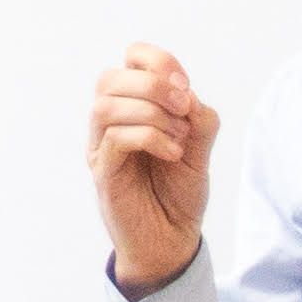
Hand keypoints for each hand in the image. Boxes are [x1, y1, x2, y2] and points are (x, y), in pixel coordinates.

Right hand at [90, 46, 217, 291]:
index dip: (157, 61)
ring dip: (151, 112)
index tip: (186, 86)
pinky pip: (115, 139)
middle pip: (111, 78)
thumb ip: (198, 118)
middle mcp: (110, 123)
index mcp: (133, 107)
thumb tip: (187, 94)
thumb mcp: (200, 148)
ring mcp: (101, 148)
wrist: (172, 241)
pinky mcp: (103, 173)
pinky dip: (150, 138)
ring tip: (179, 137)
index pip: (131, 60)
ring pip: (106, 105)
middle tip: (184, 108)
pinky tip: (172, 154)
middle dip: (153, 85)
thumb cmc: (179, 192)